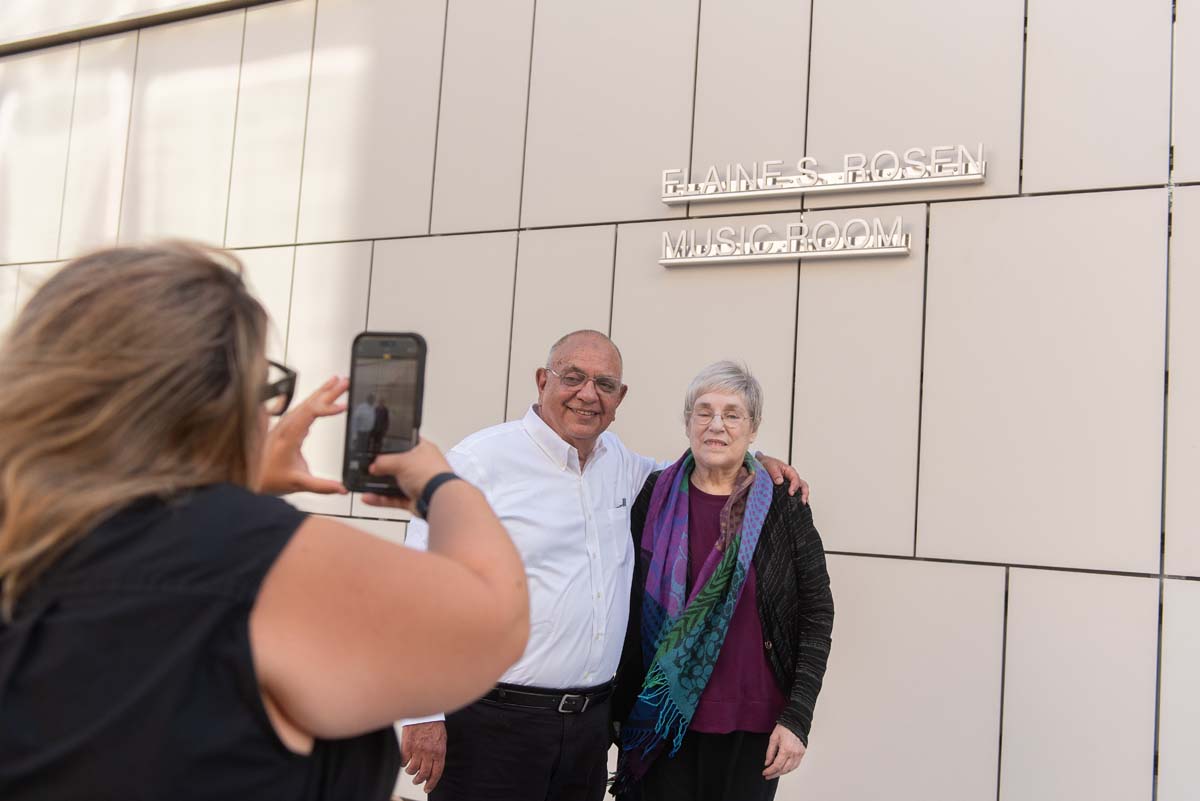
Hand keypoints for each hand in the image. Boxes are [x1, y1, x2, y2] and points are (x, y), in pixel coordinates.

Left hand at [257, 376, 349, 495]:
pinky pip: (300, 409)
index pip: (311, 414)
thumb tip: (342, 487)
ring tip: (336, 383)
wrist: (248, 479)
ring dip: (321, 392)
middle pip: (310, 402)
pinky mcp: (285, 428)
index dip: (328, 408)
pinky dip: (312, 402)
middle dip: (329, 391)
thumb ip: (322, 486)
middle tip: (345, 382)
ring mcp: (284, 425)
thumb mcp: (298, 483)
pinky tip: (317, 399)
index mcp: (290, 435)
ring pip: (305, 403)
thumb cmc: (268, 478)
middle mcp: (286, 426)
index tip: (344, 406)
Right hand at [360, 439, 451, 515]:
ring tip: (365, 484)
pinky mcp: (413, 500)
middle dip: (384, 468)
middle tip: (370, 468)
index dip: (394, 443)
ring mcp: (418, 483)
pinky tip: (369, 497)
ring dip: (380, 486)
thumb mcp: (401, 461)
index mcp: (423, 450)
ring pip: (395, 484)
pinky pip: (393, 499)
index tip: (381, 446)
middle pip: (399, 465)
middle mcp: (422, 466)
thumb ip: (384, 462)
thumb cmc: (431, 474)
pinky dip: (381, 499)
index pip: (407, 442)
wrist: (439, 498)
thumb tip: (374, 465)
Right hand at [400, 721, 446, 791]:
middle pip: (424, 774)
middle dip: (419, 780)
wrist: (424, 711)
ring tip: (411, 770)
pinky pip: (403, 762)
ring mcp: (417, 750)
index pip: (436, 773)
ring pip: (412, 770)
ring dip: (411, 773)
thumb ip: (438, 753)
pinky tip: (405, 761)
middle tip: (417, 781)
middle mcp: (429, 753)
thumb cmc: (433, 724)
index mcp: (439, 752)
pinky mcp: (407, 747)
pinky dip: (403, 764)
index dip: (431, 783)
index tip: (427, 788)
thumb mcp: (441, 739)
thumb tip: (435, 766)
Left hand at [755, 452, 809, 502]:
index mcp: (789, 471)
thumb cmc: (768, 464)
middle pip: (803, 485)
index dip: (794, 486)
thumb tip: (780, 481)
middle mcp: (792, 478)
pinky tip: (797, 506)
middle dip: (804, 494)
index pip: (796, 479)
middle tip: (802, 501)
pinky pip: (795, 494)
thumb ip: (775, 473)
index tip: (791, 493)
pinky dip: (797, 500)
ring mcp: (790, 484)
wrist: (762, 465)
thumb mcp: (770, 466)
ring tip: (802, 505)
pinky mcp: (786, 490)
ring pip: (801, 490)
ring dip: (803, 497)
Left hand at [763, 723, 805, 779]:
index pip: (777, 765)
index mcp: (786, 749)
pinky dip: (789, 769)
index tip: (764, 772)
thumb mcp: (773, 738)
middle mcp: (794, 753)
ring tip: (774, 774)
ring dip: (782, 773)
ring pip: (790, 769)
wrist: (796, 722)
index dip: (770, 771)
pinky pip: (795, 765)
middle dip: (775, 774)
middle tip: (768, 776)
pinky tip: (783, 769)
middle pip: (784, 769)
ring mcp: (799, 754)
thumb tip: (767, 763)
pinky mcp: (802, 753)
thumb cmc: (784, 728)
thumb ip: (770, 752)